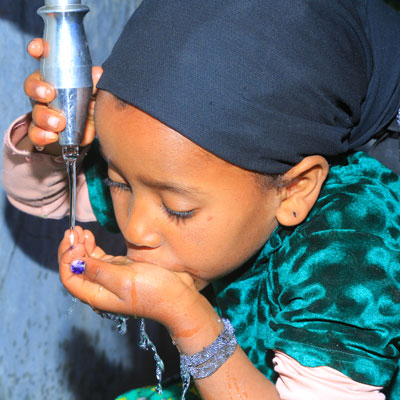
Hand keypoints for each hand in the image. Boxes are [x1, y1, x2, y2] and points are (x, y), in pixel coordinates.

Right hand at [24, 38, 102, 150]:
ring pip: (36, 111)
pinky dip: (42, 135)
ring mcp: (44, 111)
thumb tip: (98, 74)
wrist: (90, 131)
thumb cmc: (91, 104)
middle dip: (37, 88)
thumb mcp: (97, 93)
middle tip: (49, 94)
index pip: (45, 58)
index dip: (38, 50)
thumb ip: (96, 83)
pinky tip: (52, 136)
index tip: (36, 50)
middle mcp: (46, 92)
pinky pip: (36, 133)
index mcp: (58, 76)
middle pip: (33, 86)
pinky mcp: (45, 131)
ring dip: (45, 116)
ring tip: (59, 123)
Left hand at [58, 227, 217, 341]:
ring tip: (80, 231)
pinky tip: (91, 237)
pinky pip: (101, 258)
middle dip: (71, 249)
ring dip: (81, 246)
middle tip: (72, 231)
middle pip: (76, 268)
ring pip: (87, 261)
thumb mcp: (125, 280)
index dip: (66, 259)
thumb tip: (74, 262)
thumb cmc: (155, 292)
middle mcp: (101, 287)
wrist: (179, 296)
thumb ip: (99, 270)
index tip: (72, 241)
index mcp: (98, 295)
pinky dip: (93, 247)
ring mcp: (111, 277)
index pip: (70, 278)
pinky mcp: (122, 269)